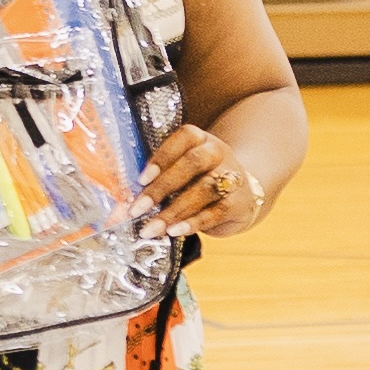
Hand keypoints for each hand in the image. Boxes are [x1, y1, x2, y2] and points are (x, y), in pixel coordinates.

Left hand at [141, 125, 265, 237]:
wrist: (241, 195)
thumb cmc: (199, 180)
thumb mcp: (183, 169)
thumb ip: (160, 176)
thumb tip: (128, 195)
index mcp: (200, 139)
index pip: (183, 138)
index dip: (162, 157)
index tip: (141, 179)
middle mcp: (217, 153)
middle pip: (192, 163)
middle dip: (161, 187)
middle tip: (138, 208)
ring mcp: (231, 177)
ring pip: (203, 190)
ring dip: (173, 211)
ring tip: (151, 228)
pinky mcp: (238, 203)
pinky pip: (214, 213)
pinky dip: (192, 223)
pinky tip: (174, 231)